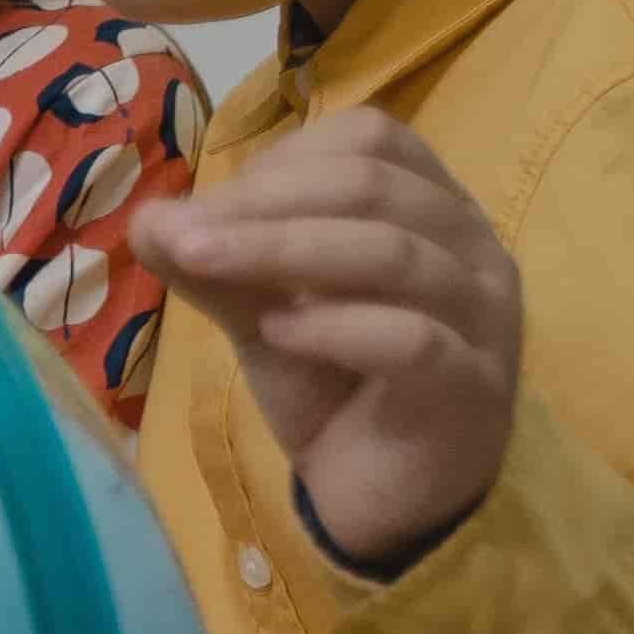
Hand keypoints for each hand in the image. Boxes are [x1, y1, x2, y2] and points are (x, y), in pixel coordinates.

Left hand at [130, 111, 520, 571]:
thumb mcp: (259, 310)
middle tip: (179, 235)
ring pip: (394, 254)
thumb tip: (149, 218)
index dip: (279, 162)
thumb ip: (213, 262)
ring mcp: (484, 317)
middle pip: (373, 185)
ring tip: (201, 265)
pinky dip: (335, 327)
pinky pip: (413, 340)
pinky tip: (274, 334)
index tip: (208, 209)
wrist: (381, 494)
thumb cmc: (331, 381)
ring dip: (282, 251)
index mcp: (431, 207)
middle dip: (262, 203)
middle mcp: (472, 248)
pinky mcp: (473, 388)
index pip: (369, 140)